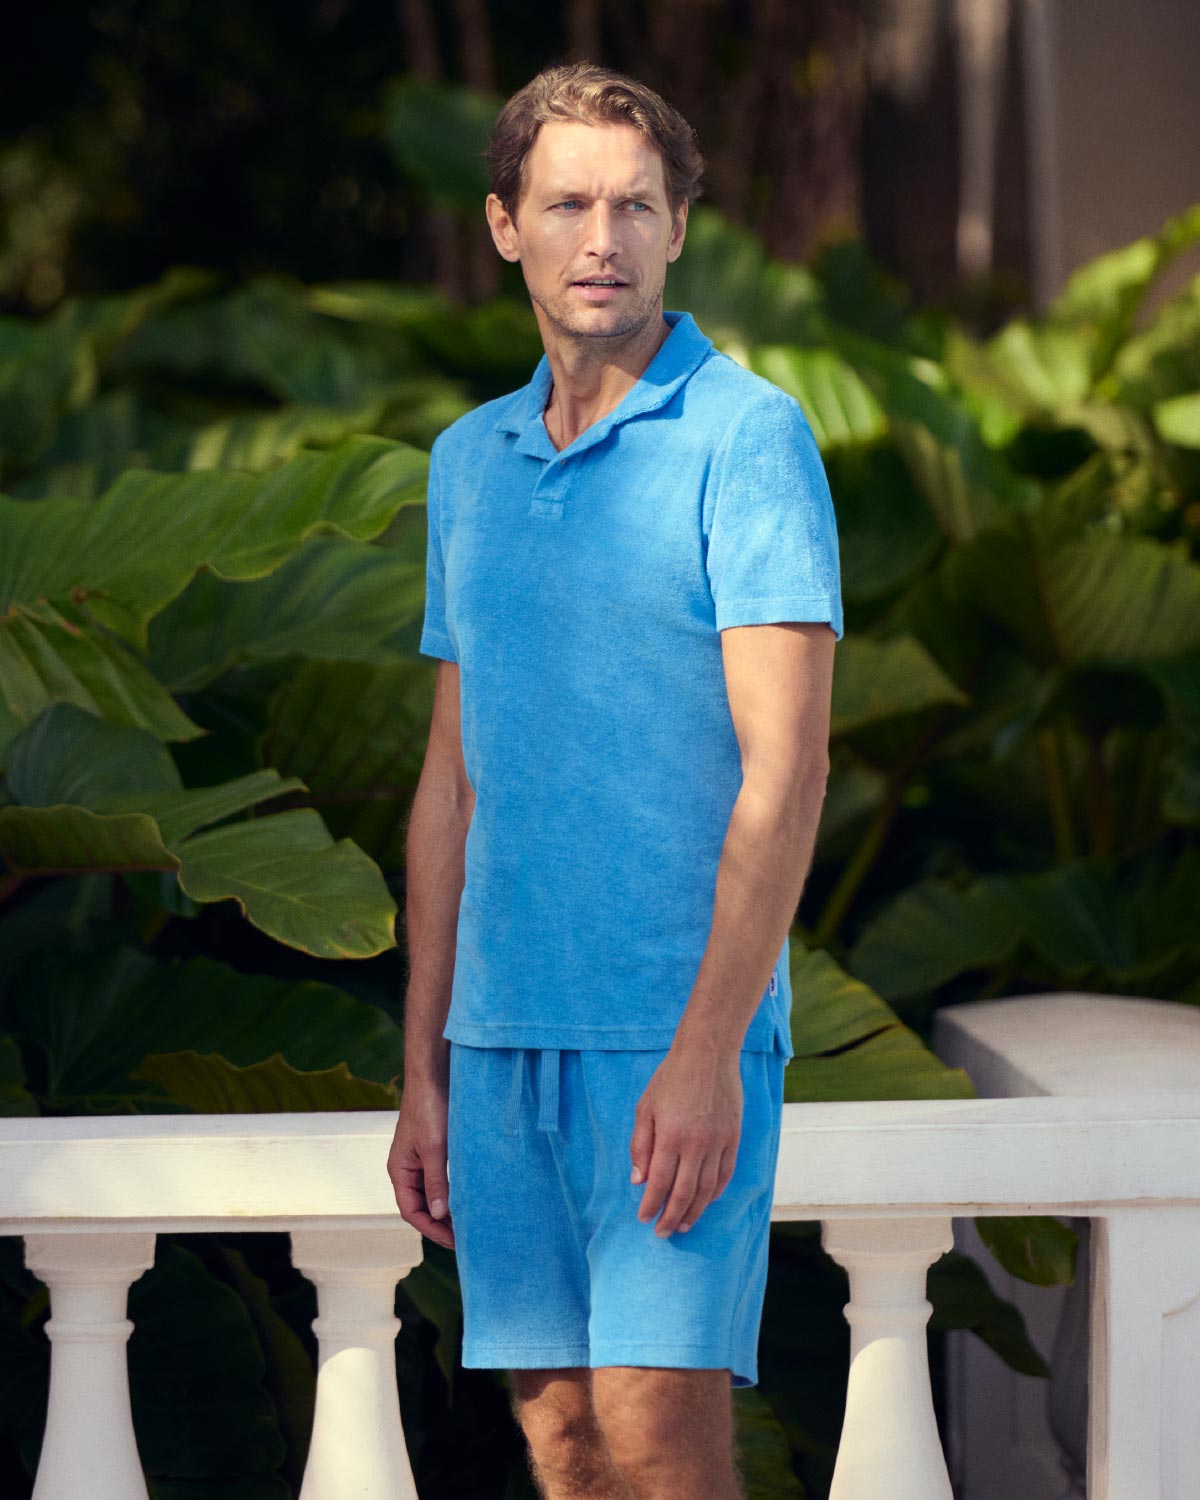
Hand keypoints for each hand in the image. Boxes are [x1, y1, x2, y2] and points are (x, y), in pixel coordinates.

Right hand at [387, 1073, 454, 1250]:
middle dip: (440, 1224)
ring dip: (447, 1210)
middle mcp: (407, 1168)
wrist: (434, 1074)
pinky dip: (452, 1192)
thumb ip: (436, 1182)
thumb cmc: (430, 1108)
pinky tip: (468, 1198)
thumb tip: (440, 1215)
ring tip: (468, 1223)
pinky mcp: (434, 1150)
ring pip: (432, 1194)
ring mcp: (420, 1160)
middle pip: (421, 1207)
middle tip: (466, 1238)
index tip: (454, 1240)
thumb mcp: (434, 1148)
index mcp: (399, 1170)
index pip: (411, 1212)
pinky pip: (440, 1179)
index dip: (432, 1229)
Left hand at [629, 1044, 741, 1237]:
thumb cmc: (671, 1078)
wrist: (708, 1053)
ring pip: (707, 1189)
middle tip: (662, 1233)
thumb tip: (638, 1180)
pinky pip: (725, 1174)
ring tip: (683, 1225)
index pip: (659, 1182)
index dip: (650, 1205)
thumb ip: (640, 1145)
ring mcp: (718, 1142)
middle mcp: (696, 1143)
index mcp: (670, 1135)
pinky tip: (704, 1203)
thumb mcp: (645, 1107)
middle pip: (683, 1192)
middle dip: (671, 1217)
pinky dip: (714, 1193)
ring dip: (694, 1211)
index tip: (644, 1218)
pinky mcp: (733, 1138)